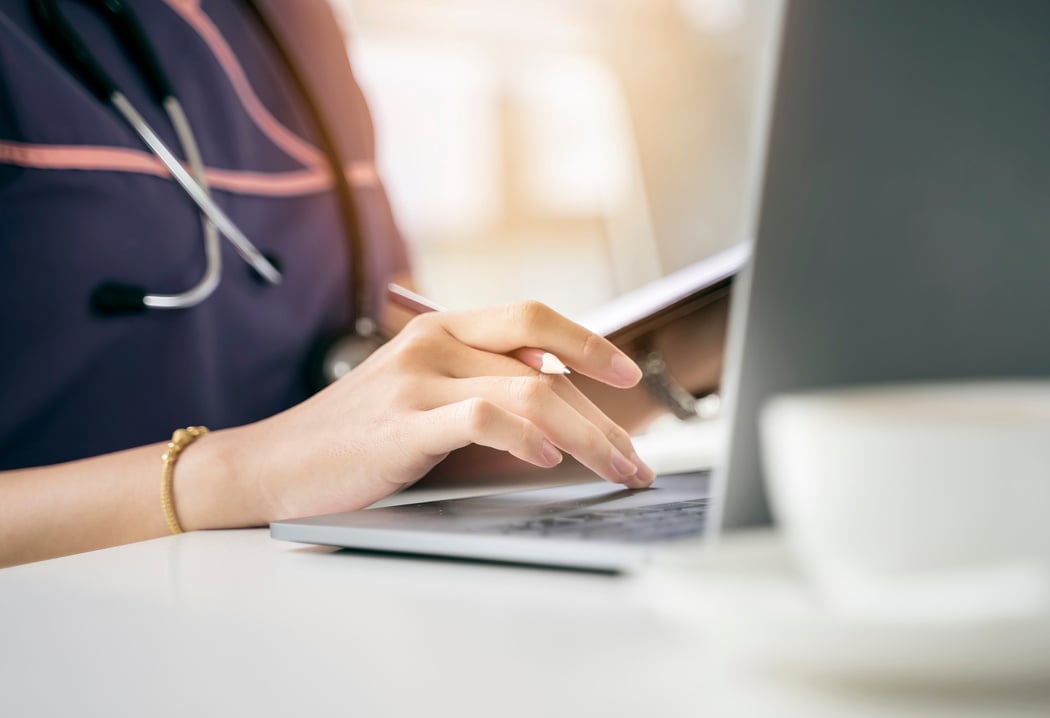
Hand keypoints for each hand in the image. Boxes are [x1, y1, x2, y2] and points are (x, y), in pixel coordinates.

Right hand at [193, 302, 654, 524]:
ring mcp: (417, 380)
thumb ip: (478, 387)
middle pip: (543, 367)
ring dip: (586, 435)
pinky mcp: (403, 424)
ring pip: (528, 393)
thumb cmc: (354, 437)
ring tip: (616, 468)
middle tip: (635, 458)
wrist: (272, 465)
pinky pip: (481, 418)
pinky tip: (548, 460)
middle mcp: (434, 343)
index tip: (629, 374)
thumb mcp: (420, 394)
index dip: (589, 341)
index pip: (533, 318)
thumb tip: (556, 412)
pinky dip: (523, 436)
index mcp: (441, 329)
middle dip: (602, 416)